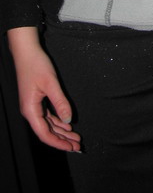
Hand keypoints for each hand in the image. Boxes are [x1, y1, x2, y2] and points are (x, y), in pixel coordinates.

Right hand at [8, 27, 81, 151]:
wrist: (27, 53)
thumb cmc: (37, 65)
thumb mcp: (51, 83)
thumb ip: (60, 102)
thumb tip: (68, 120)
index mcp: (30, 110)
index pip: (45, 134)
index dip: (59, 143)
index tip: (72, 147)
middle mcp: (30, 112)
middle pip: (47, 132)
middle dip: (63, 140)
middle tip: (78, 146)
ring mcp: (33, 107)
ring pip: (48, 125)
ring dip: (62, 132)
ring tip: (76, 138)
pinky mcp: (36, 101)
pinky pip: (48, 117)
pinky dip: (58, 122)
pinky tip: (67, 125)